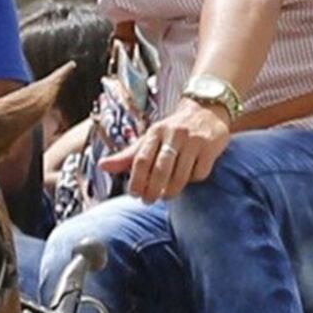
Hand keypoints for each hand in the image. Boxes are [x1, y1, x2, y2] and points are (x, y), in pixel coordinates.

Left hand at [110, 98, 237, 201]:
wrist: (206, 111)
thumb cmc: (172, 131)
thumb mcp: (149, 139)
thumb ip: (128, 155)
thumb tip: (102, 166)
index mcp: (156, 131)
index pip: (141, 159)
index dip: (137, 180)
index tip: (134, 194)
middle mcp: (174, 134)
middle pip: (161, 169)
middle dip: (153, 189)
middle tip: (149, 201)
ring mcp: (194, 140)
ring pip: (181, 175)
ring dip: (172, 190)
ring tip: (166, 196)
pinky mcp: (211, 147)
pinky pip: (199, 173)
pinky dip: (193, 181)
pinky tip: (188, 179)